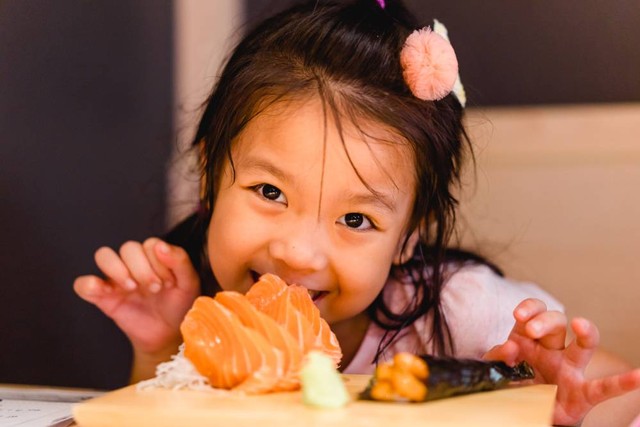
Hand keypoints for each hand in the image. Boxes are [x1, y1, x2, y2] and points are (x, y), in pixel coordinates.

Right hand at [74, 238, 199, 359]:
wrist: (168, 335)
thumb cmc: (179, 305)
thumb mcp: (189, 283)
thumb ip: (180, 261)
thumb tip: (160, 246)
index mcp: (154, 257)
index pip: (149, 244)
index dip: (159, 261)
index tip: (170, 283)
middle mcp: (133, 263)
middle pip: (128, 248)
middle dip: (143, 268)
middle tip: (155, 289)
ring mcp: (116, 278)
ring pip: (104, 255)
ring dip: (118, 269)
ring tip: (133, 288)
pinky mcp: (102, 297)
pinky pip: (83, 284)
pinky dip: (89, 284)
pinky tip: (106, 293)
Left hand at [484, 298, 639, 425]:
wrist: (524, 415)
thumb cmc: (513, 385)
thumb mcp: (498, 368)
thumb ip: (497, 357)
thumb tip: (507, 348)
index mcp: (530, 339)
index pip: (533, 312)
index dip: (529, 308)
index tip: (518, 315)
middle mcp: (552, 349)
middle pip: (556, 322)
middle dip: (544, 321)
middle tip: (532, 330)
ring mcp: (569, 369)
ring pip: (583, 346)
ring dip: (585, 333)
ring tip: (581, 325)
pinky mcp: (582, 393)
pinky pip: (603, 387)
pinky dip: (622, 383)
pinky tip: (638, 376)